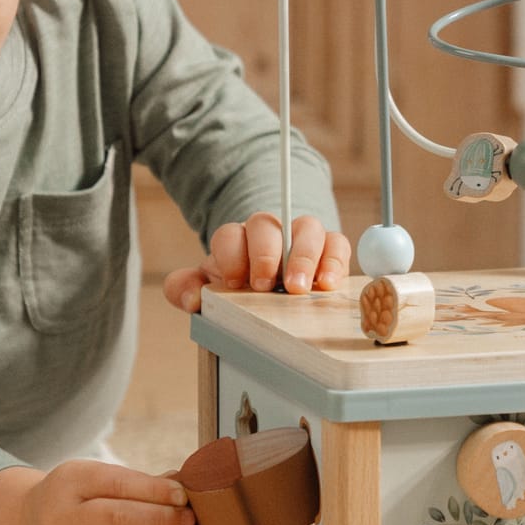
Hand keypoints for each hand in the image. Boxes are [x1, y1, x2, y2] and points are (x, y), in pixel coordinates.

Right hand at [0, 461, 203, 524]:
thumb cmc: (78, 497)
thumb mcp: (95, 477)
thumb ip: (136, 482)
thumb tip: (184, 485)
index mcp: (70, 483)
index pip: (114, 484)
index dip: (152, 490)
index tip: (183, 493)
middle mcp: (64, 520)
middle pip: (118, 520)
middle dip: (163, 520)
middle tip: (193, 517)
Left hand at [162, 212, 350, 313]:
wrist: (272, 285)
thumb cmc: (240, 286)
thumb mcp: (208, 287)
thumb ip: (186, 288)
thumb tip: (192, 298)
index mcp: (236, 239)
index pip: (229, 234)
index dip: (231, 256)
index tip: (235, 282)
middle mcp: (270, 231)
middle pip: (268, 225)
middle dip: (265, 254)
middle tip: (264, 285)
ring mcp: (301, 237)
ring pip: (307, 228)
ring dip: (303, 256)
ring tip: (299, 288)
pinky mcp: (330, 249)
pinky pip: (338, 243)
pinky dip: (334, 261)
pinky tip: (327, 284)